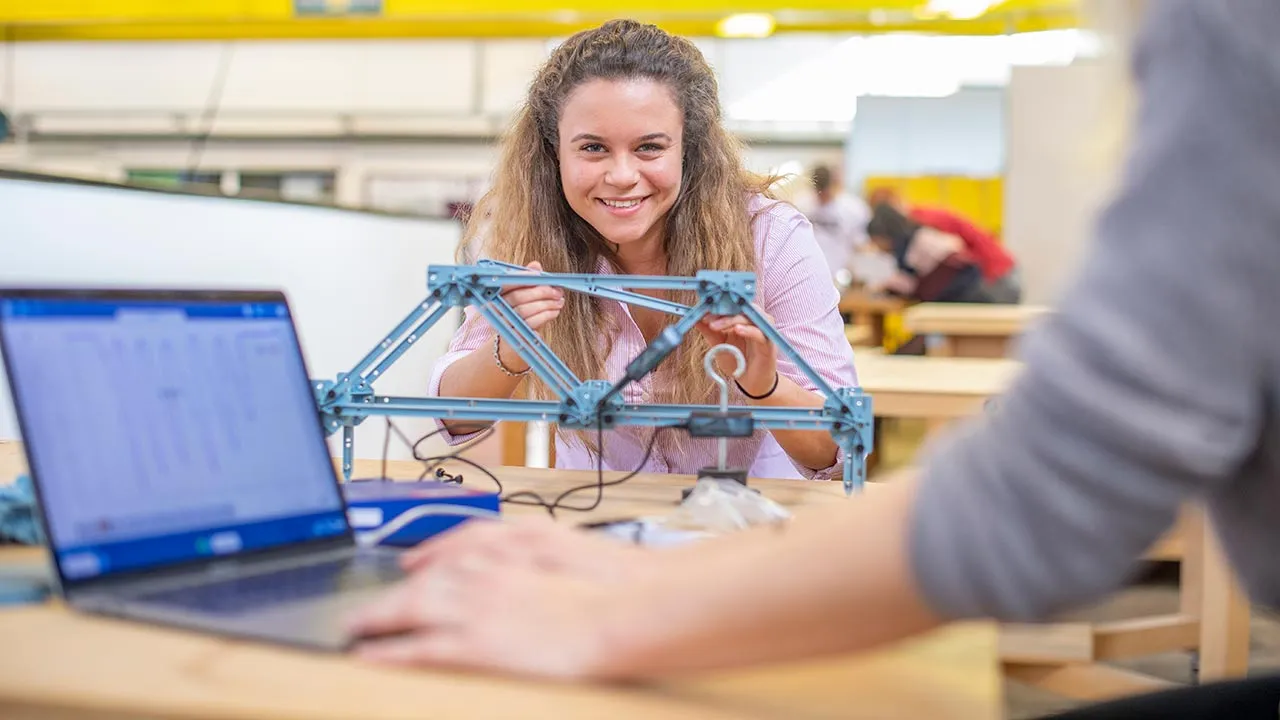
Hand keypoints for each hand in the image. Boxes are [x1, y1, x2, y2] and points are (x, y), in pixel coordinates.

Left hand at [345, 520, 653, 678]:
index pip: (451, 547)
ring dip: (377, 616)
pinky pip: (418, 650)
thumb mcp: (564, 545)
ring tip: (355, 626)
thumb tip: (514, 553)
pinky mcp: (474, 645)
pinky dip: (389, 652)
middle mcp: (480, 572)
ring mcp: (474, 609)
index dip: (424, 557)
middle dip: (391, 591)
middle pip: (422, 579)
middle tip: (366, 605)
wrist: (621, 611)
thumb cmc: (604, 583)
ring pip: (410, 608)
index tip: (410, 564)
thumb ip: (531, 546)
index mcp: (505, 546)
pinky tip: (371, 656)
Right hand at [495, 261, 563, 370]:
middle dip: (541, 292)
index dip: (522, 277)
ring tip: (559, 301)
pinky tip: (555, 311)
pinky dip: (546, 315)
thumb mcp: (521, 297)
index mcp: (493, 296)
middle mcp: (495, 310)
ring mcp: (503, 324)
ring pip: (525, 310)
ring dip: (546, 304)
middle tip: (557, 291)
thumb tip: (535, 265)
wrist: (510, 347)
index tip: (540, 275)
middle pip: (517, 297)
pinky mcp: (513, 337)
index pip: (506, 283)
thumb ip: (527, 280)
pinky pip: (531, 323)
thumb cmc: (517, 316)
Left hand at [694, 307, 777, 398]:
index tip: (701, 312)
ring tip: (716, 326)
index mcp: (742, 318)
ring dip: (732, 319)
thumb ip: (709, 331)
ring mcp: (763, 330)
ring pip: (750, 317)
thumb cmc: (737, 360)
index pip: (731, 305)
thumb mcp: (719, 344)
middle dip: (722, 312)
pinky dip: (748, 330)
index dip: (716, 306)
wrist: (751, 382)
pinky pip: (760, 333)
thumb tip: (695, 318)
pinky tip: (737, 330)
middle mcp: (754, 321)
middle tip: (707, 319)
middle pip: (740, 308)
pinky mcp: (769, 343)